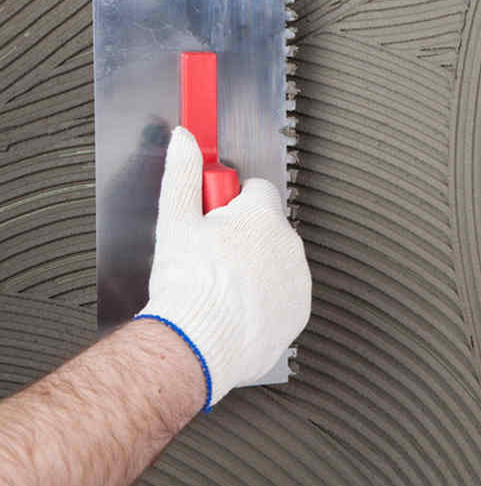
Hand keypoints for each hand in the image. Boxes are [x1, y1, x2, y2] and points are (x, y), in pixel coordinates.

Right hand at [138, 126, 310, 408]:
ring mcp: (298, 278)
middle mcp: (289, 243)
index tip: (214, 216)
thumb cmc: (187, 286)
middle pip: (266, 227)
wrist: (199, 344)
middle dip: (242, 236)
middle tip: (210, 257)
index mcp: (262, 216)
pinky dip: (265, 298)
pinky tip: (237, 307)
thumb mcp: (175, 222)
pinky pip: (284, 294)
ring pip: (276, 261)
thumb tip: (185, 141)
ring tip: (221, 287)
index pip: (256, 190)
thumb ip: (183, 174)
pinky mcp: (300, 310)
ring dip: (255, 267)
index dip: (230, 203)